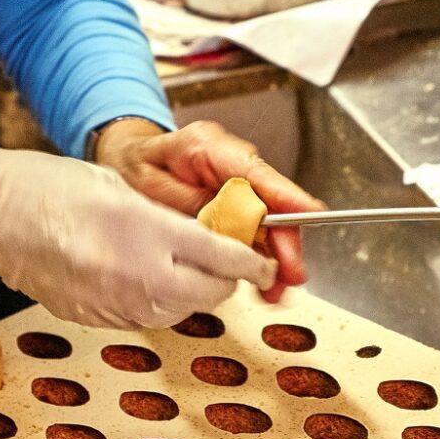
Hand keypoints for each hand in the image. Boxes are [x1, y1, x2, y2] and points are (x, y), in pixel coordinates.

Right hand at [0, 145, 276, 328]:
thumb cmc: (53, 189)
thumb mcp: (122, 187)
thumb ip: (171, 217)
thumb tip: (213, 240)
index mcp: (142, 231)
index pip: (219, 255)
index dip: (250, 260)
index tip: (264, 259)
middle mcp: (132, 274)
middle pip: (209, 293)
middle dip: (226, 278)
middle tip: (225, 259)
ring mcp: (114, 303)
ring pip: (182, 310)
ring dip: (195, 291)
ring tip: (182, 264)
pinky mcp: (98, 319)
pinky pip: (149, 317)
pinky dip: (161, 302)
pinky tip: (147, 277)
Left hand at [94, 120, 325, 301]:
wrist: (126, 159)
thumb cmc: (136, 166)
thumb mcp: (152, 185)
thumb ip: (191, 204)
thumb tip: (227, 224)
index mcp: (211, 149)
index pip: (259, 174)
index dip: (288, 196)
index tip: (313, 213)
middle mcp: (230, 163)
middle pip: (271, 203)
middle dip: (285, 243)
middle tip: (291, 275)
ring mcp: (234, 182)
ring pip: (267, 220)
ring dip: (273, 256)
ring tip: (274, 289)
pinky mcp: (233, 200)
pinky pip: (253, 228)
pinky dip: (258, 255)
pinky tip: (262, 280)